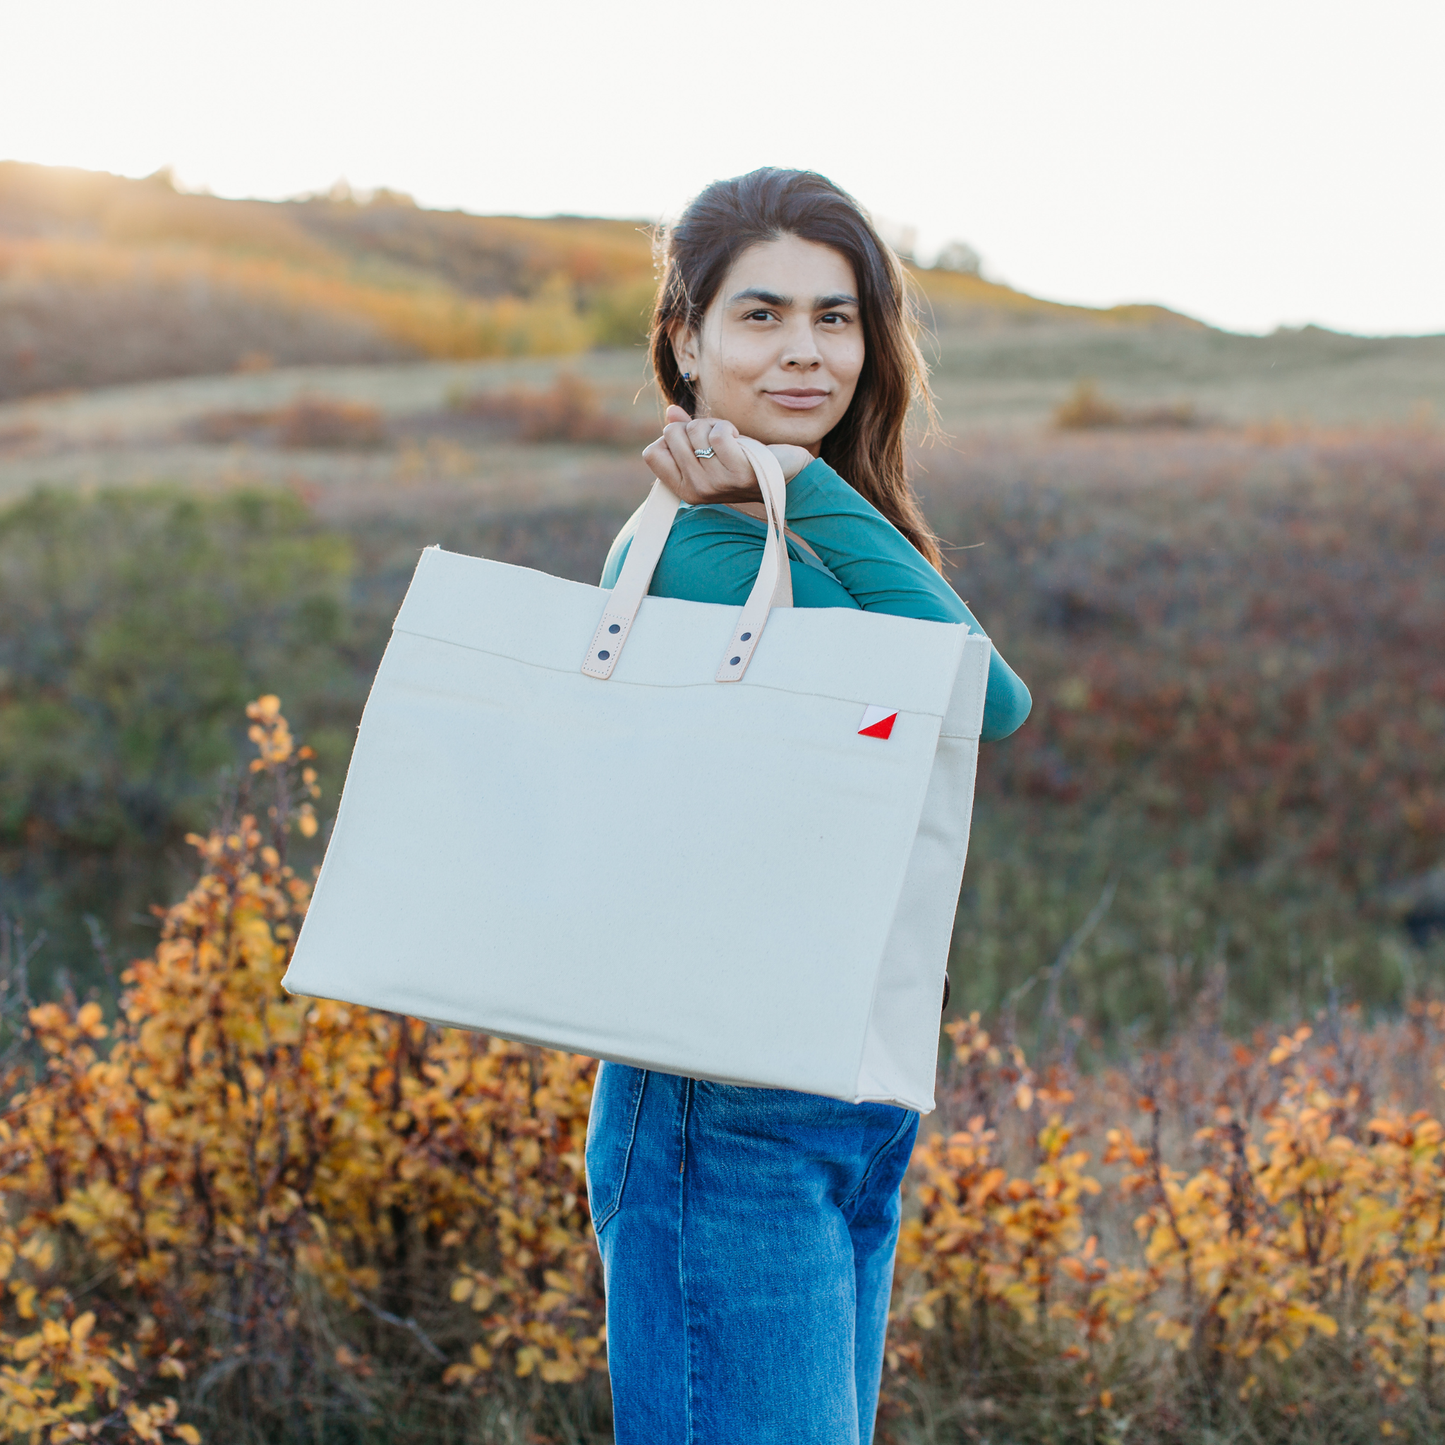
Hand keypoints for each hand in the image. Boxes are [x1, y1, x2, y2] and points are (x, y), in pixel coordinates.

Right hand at [642, 405, 812, 504]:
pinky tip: (739, 439)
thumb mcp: (709, 449)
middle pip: (671, 435)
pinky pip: (718, 435)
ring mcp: (717, 484)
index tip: (693, 442)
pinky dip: (727, 427)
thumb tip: (672, 411)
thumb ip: (687, 433)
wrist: (784, 474)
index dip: (670, 438)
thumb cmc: (743, 460)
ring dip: (713, 424)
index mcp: (684, 489)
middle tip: (716, 438)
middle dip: (694, 425)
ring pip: (695, 431)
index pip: (652, 453)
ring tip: (730, 439)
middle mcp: (697, 490)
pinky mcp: (738, 473)